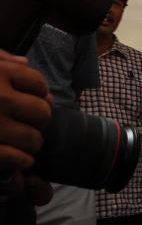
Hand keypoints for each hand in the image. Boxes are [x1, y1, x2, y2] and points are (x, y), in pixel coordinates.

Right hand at [0, 51, 53, 202]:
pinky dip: (21, 161)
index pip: (38, 84)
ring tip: (18, 141)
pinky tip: (17, 159)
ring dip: (29, 143)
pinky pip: (18, 159)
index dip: (38, 93)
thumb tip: (25, 62)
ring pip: (33, 139)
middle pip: (42, 113)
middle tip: (24, 122)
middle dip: (37, 120)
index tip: (29, 98)